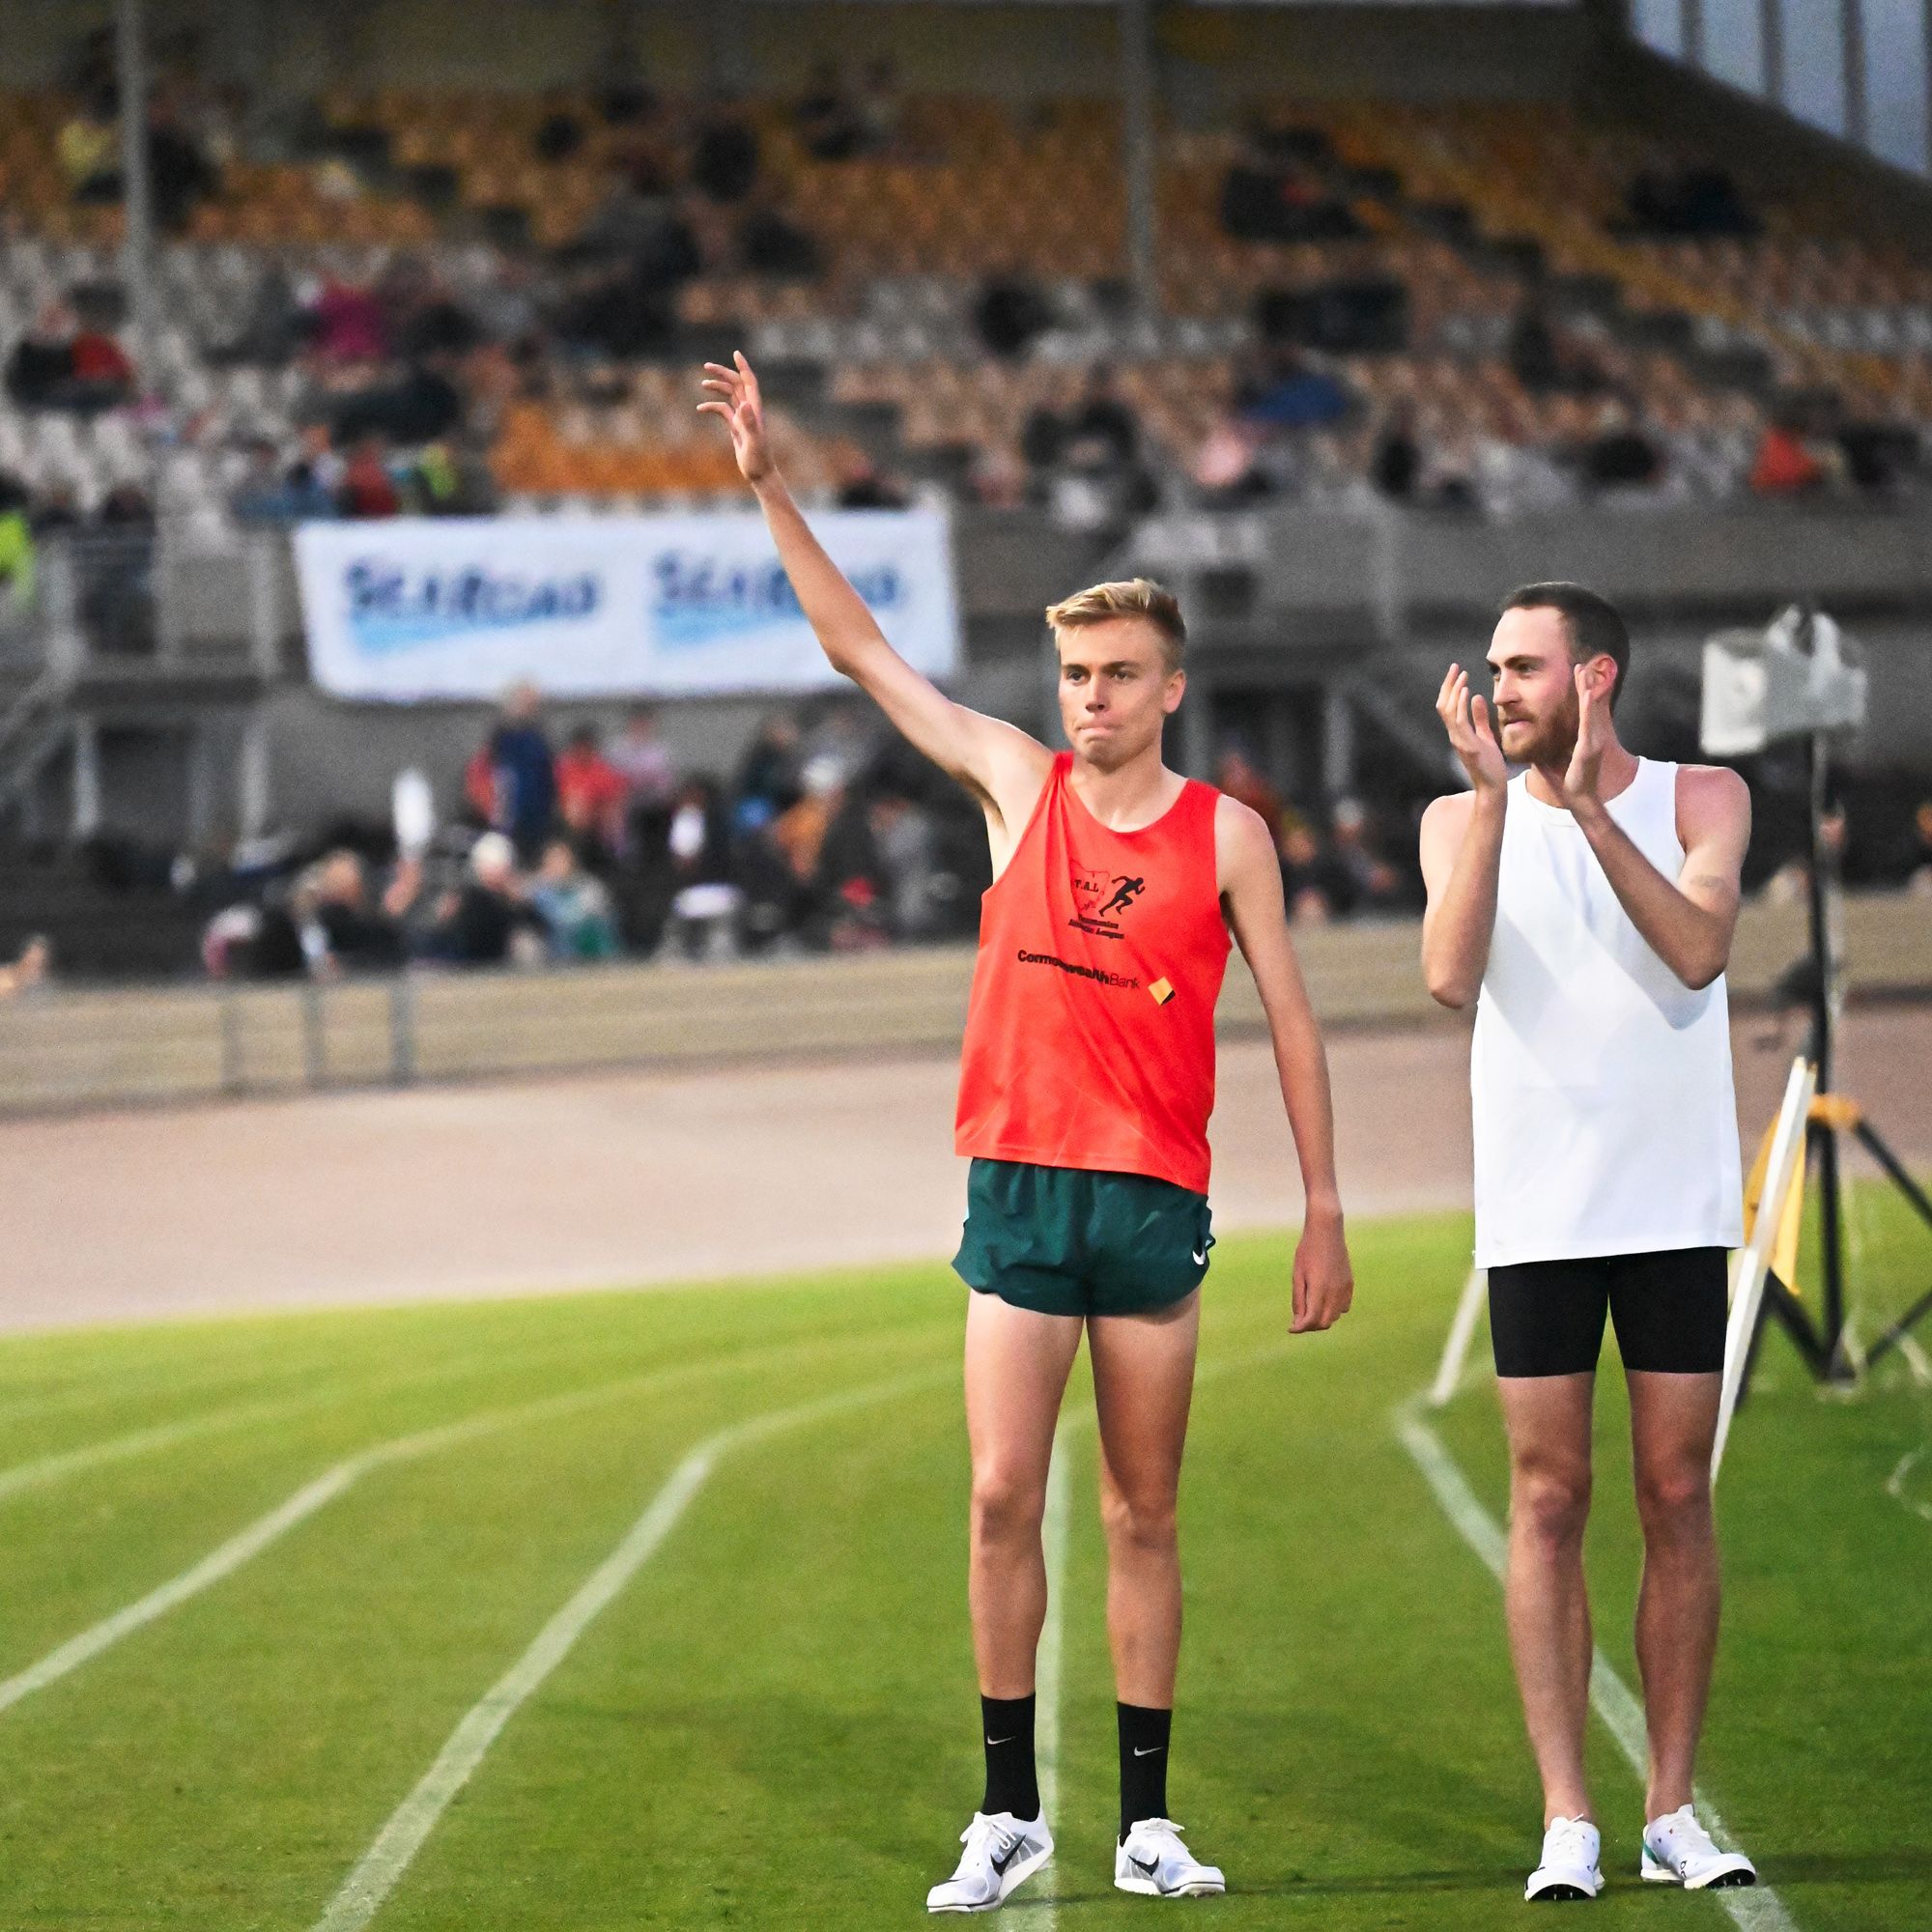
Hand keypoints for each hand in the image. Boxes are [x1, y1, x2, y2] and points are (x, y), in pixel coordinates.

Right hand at [697, 351, 775, 485]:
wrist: (760, 474)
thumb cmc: (759, 460)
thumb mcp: (753, 441)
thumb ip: (749, 423)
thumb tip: (743, 404)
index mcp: (755, 409)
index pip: (749, 382)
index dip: (743, 367)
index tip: (735, 353)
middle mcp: (749, 410)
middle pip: (736, 384)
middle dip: (723, 373)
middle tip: (706, 366)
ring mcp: (742, 418)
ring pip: (729, 395)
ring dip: (717, 387)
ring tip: (702, 383)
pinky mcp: (735, 427)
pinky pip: (722, 411)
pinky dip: (711, 407)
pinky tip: (700, 409)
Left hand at [1289, 1207, 1353, 1333]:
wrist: (1327, 1232)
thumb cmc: (1307, 1251)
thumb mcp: (1298, 1275)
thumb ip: (1298, 1299)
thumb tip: (1298, 1321)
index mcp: (1319, 1289)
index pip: (1311, 1320)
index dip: (1300, 1328)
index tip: (1291, 1328)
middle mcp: (1335, 1292)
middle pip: (1324, 1323)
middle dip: (1311, 1326)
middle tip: (1298, 1320)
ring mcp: (1345, 1289)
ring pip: (1335, 1317)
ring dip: (1322, 1318)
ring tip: (1309, 1309)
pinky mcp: (1350, 1285)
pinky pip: (1344, 1307)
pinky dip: (1333, 1310)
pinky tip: (1323, 1301)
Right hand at [1436, 664, 1505, 794]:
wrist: (1493, 787)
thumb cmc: (1490, 765)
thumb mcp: (1486, 737)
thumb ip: (1480, 718)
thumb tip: (1476, 697)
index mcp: (1458, 733)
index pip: (1448, 706)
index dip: (1450, 688)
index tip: (1458, 671)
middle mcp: (1454, 736)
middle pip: (1444, 705)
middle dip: (1448, 685)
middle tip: (1455, 667)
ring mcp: (1459, 741)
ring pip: (1448, 712)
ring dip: (1454, 691)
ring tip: (1462, 675)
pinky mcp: (1468, 746)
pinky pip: (1460, 722)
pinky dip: (1460, 705)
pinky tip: (1466, 692)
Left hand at [1560, 662, 1610, 809]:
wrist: (1580, 795)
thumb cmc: (1572, 777)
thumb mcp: (1563, 754)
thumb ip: (1557, 742)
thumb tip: (1543, 735)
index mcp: (1586, 734)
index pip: (1584, 707)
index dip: (1582, 690)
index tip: (1578, 672)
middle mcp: (1592, 734)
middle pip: (1591, 703)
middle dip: (1588, 683)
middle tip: (1583, 664)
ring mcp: (1593, 739)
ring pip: (1592, 709)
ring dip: (1590, 689)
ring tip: (1586, 672)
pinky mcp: (1590, 747)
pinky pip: (1589, 723)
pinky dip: (1590, 708)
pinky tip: (1589, 694)